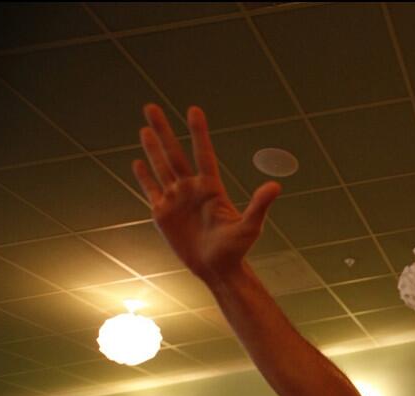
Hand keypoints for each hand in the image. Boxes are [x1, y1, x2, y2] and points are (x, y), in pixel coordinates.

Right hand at [133, 105, 281, 283]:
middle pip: (175, 153)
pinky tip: (137, 163)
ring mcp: (176, 200)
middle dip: (163, 131)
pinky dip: (144, 177)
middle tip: (151, 106)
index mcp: (211, 188)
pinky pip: (151, 191)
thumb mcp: (250, 227)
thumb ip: (259, 205)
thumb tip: (276, 186)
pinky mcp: (163, 214)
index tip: (194, 110)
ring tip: (144, 128)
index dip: (198, 132)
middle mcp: (191, 189)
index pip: (202, 153)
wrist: (217, 269)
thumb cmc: (237, 249)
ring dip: (152, 148)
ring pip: (161, 168)